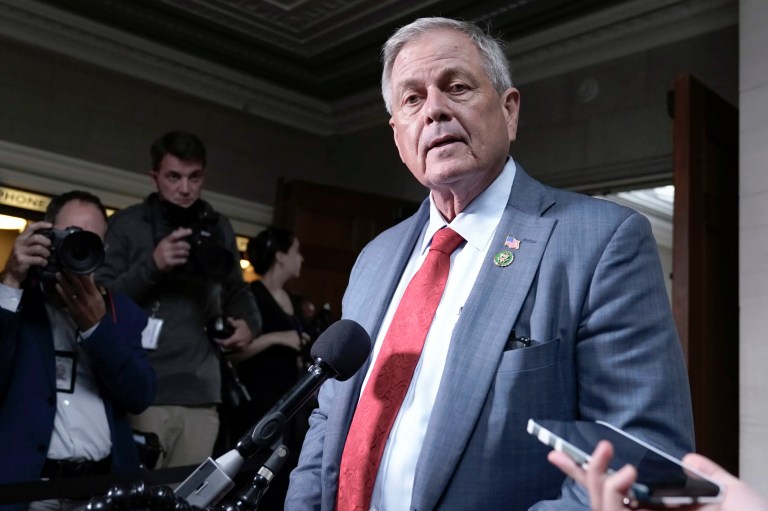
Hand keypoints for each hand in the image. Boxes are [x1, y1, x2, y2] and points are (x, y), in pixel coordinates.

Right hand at [0, 221, 52, 287]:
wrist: (12, 272)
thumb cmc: (22, 258)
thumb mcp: (25, 247)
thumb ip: (33, 242)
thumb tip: (50, 238)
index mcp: (21, 238)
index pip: (31, 227)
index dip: (41, 224)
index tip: (51, 225)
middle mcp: (19, 243)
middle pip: (36, 237)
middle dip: (46, 242)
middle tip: (50, 247)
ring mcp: (20, 252)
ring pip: (38, 248)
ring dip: (46, 253)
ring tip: (47, 256)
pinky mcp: (22, 261)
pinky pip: (38, 259)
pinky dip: (44, 261)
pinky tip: (44, 263)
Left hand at [56, 271, 105, 330]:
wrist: (95, 326)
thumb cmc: (98, 310)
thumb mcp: (99, 298)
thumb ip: (94, 286)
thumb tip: (89, 274)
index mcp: (96, 296)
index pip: (88, 283)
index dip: (81, 274)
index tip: (75, 267)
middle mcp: (88, 299)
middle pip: (78, 285)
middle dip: (70, 276)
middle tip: (63, 268)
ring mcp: (80, 305)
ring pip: (70, 291)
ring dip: (63, 282)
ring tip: (58, 275)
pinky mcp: (73, 310)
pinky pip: (66, 299)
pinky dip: (61, 292)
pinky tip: (57, 286)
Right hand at [153, 227, 192, 271]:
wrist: (154, 262)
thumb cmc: (162, 250)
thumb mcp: (166, 242)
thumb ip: (175, 235)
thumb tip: (181, 228)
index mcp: (166, 241)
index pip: (175, 235)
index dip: (183, 232)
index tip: (190, 231)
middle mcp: (166, 247)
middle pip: (181, 244)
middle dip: (187, 245)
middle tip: (188, 247)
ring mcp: (167, 255)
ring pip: (182, 252)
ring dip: (187, 253)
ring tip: (186, 253)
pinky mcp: (169, 262)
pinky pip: (181, 260)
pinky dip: (184, 260)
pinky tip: (184, 259)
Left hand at [214, 318, 251, 350]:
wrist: (253, 335)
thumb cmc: (246, 329)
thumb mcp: (241, 323)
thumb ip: (233, 322)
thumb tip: (228, 319)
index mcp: (237, 339)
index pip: (225, 343)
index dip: (219, 341)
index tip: (214, 339)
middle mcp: (238, 345)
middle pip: (226, 346)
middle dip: (221, 343)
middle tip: (217, 339)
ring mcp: (239, 349)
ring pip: (229, 348)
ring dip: (225, 345)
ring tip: (221, 341)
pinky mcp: (240, 350)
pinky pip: (232, 349)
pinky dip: (229, 346)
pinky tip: (227, 343)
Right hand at [548, 441, 767, 510]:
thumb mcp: (736, 498)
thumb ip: (711, 477)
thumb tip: (688, 460)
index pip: (618, 494)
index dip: (589, 473)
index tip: (561, 452)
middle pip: (600, 499)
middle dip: (582, 471)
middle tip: (587, 446)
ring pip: (600, 506)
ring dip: (596, 477)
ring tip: (607, 452)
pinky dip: (612, 494)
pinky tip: (625, 475)